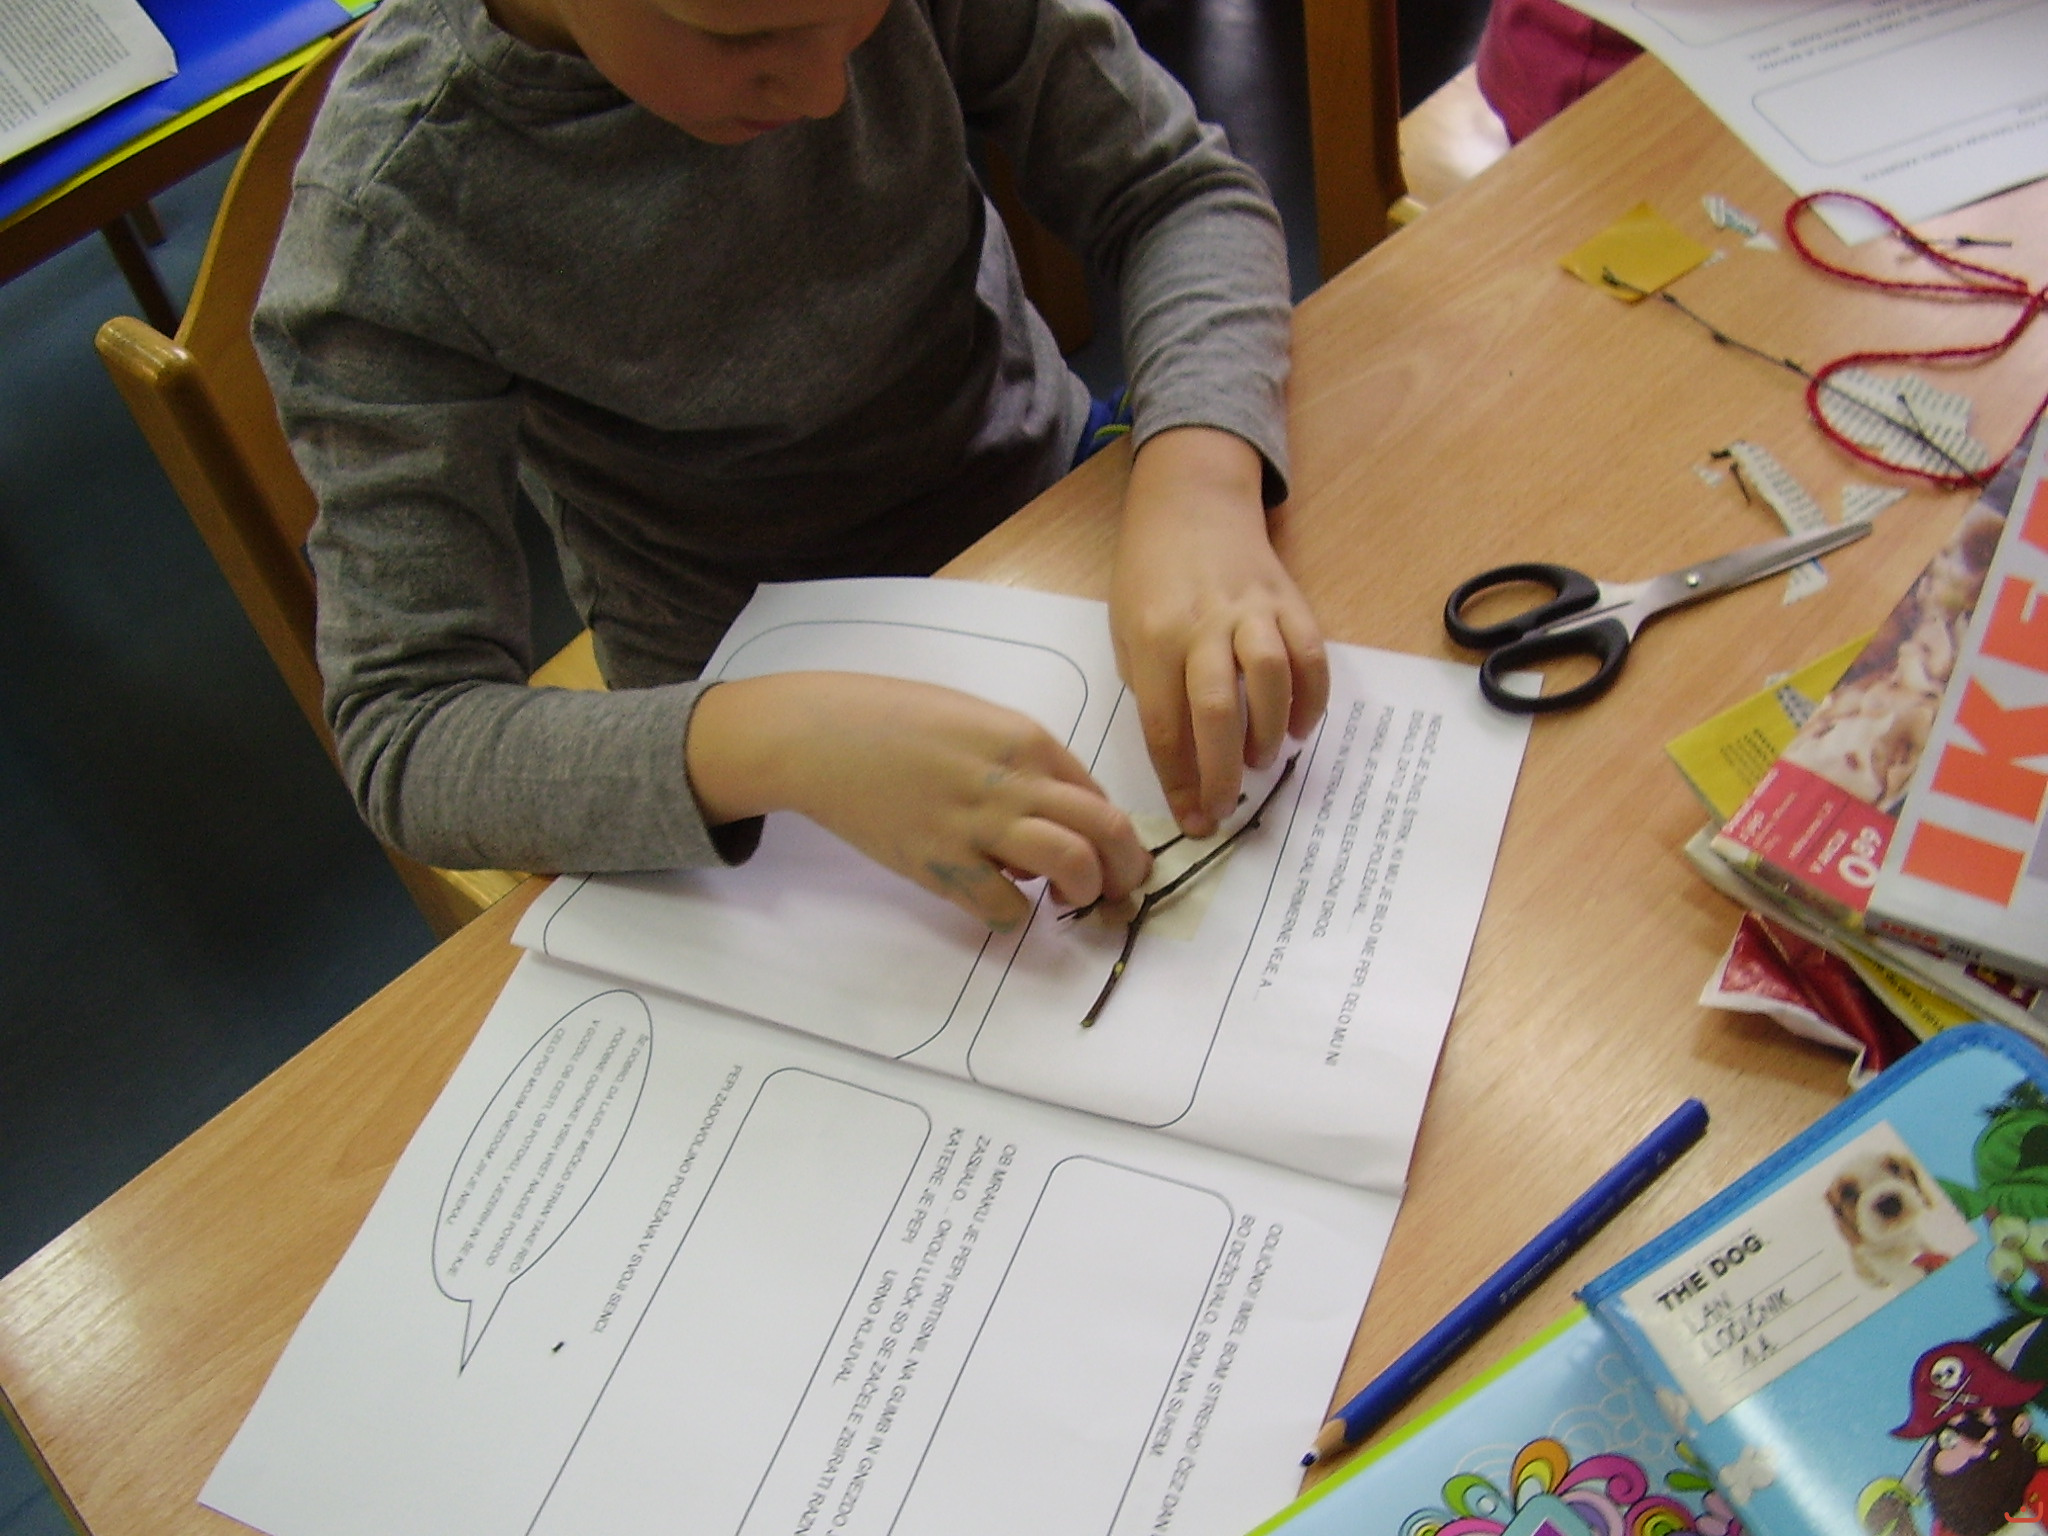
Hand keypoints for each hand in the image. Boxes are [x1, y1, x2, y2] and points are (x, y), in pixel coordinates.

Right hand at [684, 672, 1151, 928]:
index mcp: (1027, 740)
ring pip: (1073, 866)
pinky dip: (1016, 915)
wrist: (820, 736)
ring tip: (1070, 900)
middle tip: (1119, 893)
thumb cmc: (892, 719)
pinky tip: (1003, 903)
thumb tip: (1052, 817)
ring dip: (1086, 892)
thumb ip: (1021, 763)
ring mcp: (978, 824)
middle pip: (1107, 831)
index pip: (1101, 795)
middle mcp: (1014, 780)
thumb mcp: (974, 719)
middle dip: (1127, 871)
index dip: (1118, 835)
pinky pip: (1004, 906)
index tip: (1115, 857)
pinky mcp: (940, 863)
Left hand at [1111, 426, 1328, 835]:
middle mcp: (1203, 624)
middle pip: (1216, 711)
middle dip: (1221, 773)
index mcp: (1154, 638)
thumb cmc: (1148, 574)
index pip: (1164, 725)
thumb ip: (1151, 687)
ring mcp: (1250, 609)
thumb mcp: (1125, 630)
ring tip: (1259, 761)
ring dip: (1268, 732)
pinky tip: (1299, 727)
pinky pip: (1309, 654)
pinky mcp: (1287, 600)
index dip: (1179, 780)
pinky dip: (1311, 698)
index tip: (1192, 818)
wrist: (1190, 501)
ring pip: (1269, 679)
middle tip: (1225, 808)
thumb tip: (1181, 754)